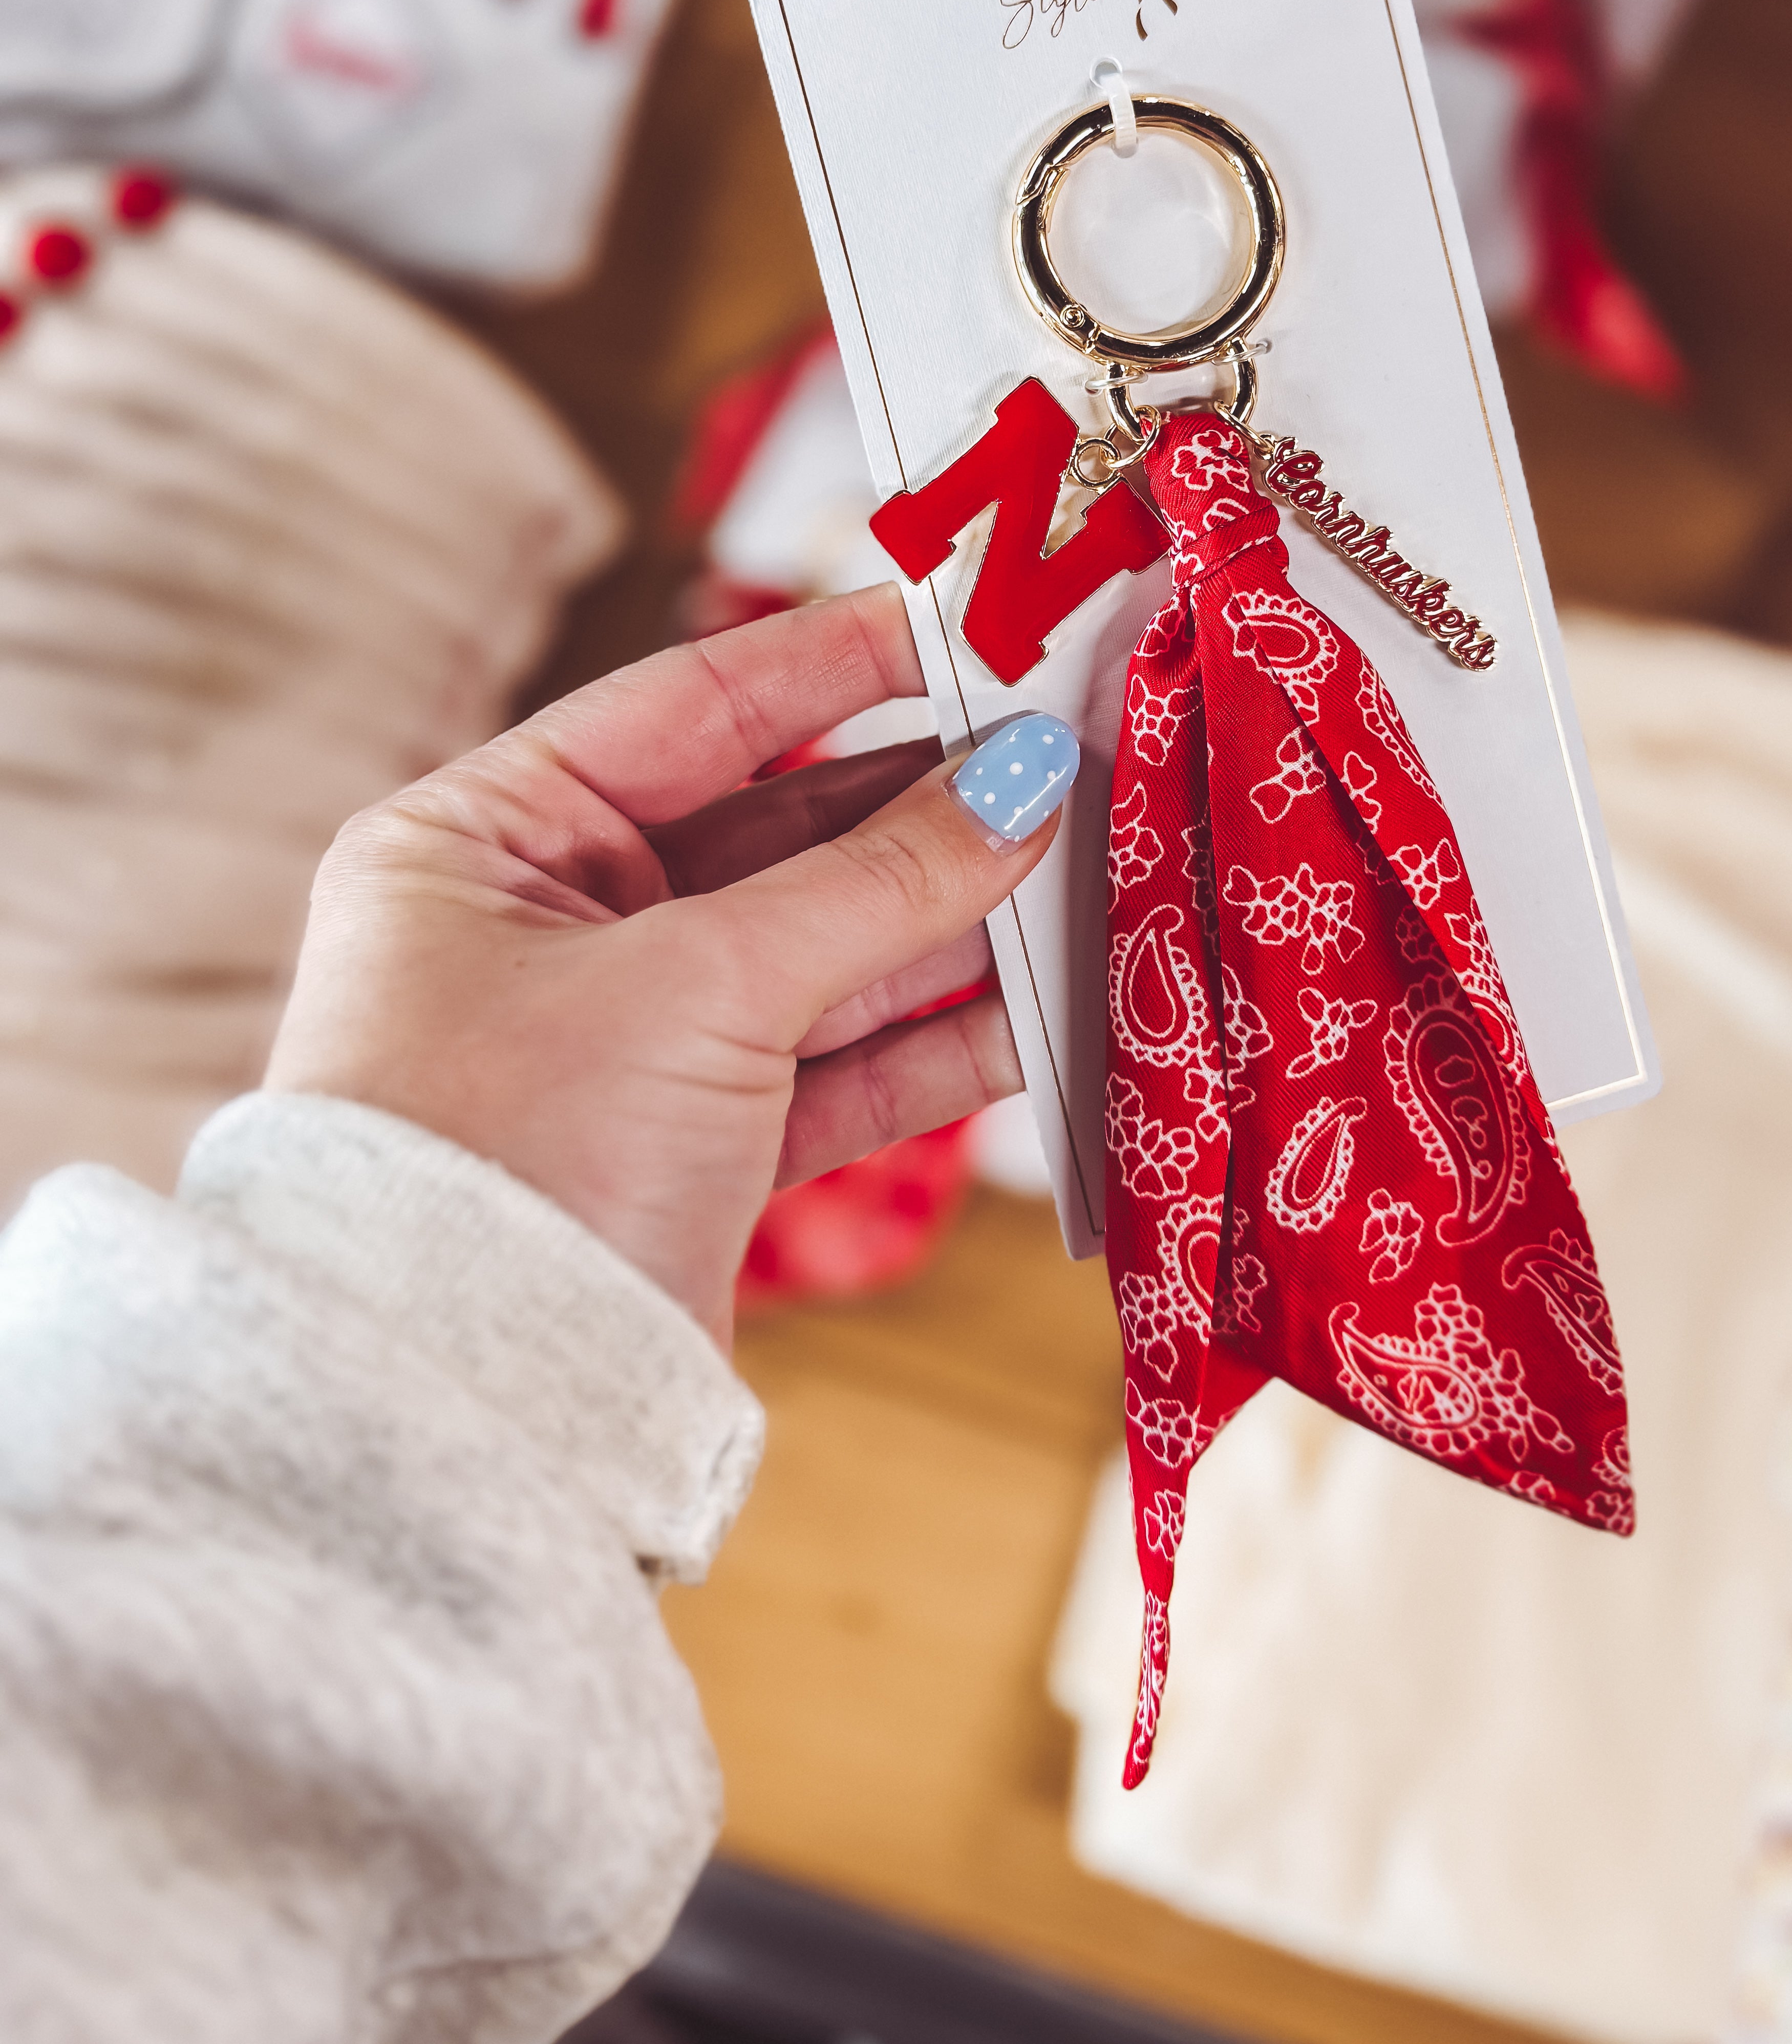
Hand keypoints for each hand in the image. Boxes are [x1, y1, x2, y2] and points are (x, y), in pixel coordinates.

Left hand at [262, 586, 1072, 1350]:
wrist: (460, 1419)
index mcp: (483, 844)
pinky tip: (1038, 1000)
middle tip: (1061, 752)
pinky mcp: (692, 1153)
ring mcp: (624, 1045)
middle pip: (773, 831)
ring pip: (820, 951)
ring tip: (1079, 864)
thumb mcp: (702, 985)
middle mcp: (544, 932)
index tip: (965, 624)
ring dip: (948, 919)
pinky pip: (835, 1064)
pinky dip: (934, 1034)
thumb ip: (877, 881)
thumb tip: (1023, 780)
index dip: (836, 662)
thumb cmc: (514, 1158)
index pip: (690, 706)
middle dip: (920, 803)